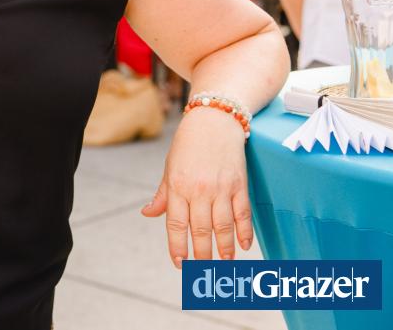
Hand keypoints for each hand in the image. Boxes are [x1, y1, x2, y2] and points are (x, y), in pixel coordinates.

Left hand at [140, 106, 252, 266]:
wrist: (214, 120)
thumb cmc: (188, 145)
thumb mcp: (170, 168)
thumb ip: (162, 195)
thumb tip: (148, 214)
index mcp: (178, 186)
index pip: (176, 224)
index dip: (177, 247)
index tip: (180, 264)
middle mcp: (199, 190)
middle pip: (201, 229)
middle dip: (202, 254)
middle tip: (203, 271)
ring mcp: (221, 188)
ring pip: (223, 226)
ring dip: (224, 248)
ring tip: (224, 264)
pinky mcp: (240, 184)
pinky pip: (243, 214)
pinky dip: (245, 232)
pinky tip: (244, 246)